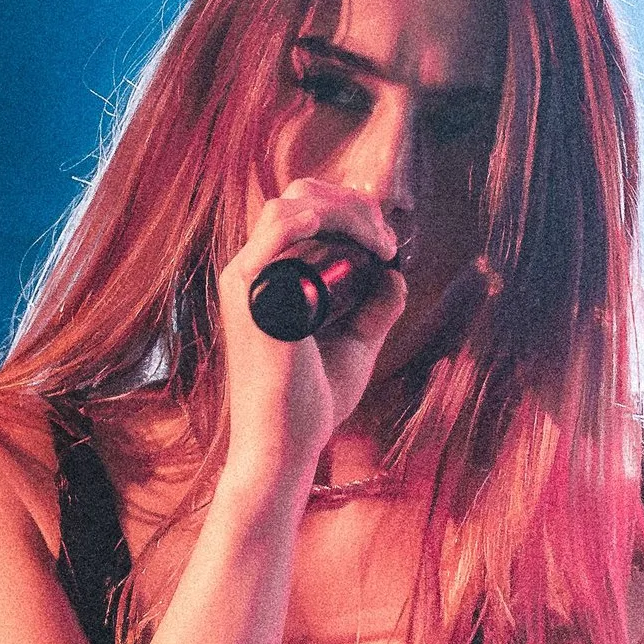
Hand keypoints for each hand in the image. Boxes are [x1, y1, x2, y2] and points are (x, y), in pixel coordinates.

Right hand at [216, 179, 405, 495]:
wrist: (283, 444)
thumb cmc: (310, 403)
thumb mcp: (354, 345)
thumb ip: (375, 308)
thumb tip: (395, 275)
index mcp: (269, 279)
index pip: (304, 215)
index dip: (351, 213)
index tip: (388, 245)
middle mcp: (252, 272)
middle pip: (299, 199)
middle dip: (353, 206)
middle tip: (389, 243)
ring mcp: (248, 280)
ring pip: (293, 206)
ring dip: (345, 212)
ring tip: (380, 244)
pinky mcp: (252, 292)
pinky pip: (276, 231)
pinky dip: (311, 217)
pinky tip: (345, 229)